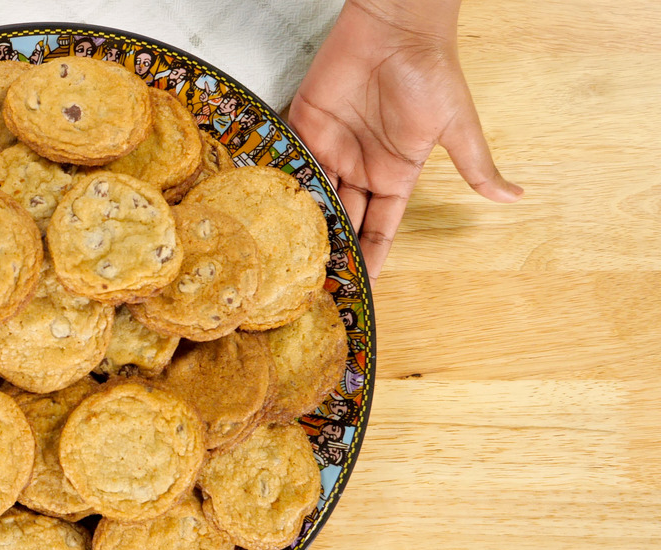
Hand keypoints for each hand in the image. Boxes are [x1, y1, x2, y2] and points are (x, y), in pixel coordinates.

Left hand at [288, 0, 522, 276]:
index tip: (360, 290)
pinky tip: (266, 215)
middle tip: (312, 286)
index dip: (369, 257)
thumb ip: (476, 166)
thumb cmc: (430, 71)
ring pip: (312, 198)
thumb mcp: (456, 126)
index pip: (379, 226)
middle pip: (341, 219)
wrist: (396, 27)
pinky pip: (290, 163)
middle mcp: (360, 168)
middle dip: (330, 250)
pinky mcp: (304, 126)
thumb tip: (515, 197)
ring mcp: (331, 149)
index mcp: (395, 175)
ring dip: (301, 226)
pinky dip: (279, 186)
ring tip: (286, 260)